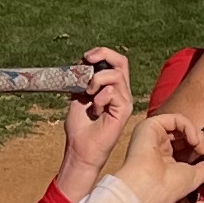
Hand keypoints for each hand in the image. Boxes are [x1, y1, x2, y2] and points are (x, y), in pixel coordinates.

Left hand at [54, 49, 133, 194]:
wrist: (80, 149)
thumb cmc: (80, 127)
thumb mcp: (78, 96)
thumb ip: (83, 79)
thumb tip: (83, 62)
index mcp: (112, 88)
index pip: (116, 62)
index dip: (102, 53)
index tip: (85, 57)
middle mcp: (122, 93)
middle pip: (121, 62)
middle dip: (103, 55)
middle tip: (87, 61)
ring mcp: (125, 101)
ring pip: (116, 75)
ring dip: (96, 80)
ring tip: (88, 95)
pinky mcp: (124, 111)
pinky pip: (113, 92)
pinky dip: (99, 98)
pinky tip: (95, 110)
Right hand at [109, 108, 203, 202]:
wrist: (145, 189)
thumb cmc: (165, 188)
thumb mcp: (195, 177)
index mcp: (169, 159)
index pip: (190, 146)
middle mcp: (161, 146)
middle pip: (189, 135)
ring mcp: (156, 135)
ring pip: (184, 126)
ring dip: (199, 135)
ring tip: (202, 149)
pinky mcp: (151, 125)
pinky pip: (176, 119)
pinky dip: (190, 127)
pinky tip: (194, 141)